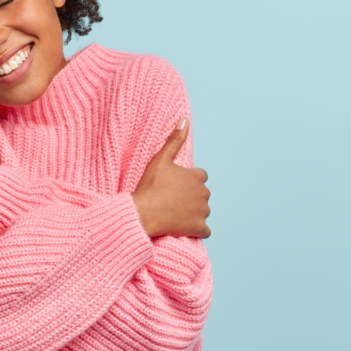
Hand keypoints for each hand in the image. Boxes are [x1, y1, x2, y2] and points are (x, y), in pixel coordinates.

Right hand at [130, 118, 211, 238]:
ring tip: (175, 214)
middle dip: (192, 197)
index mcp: (197, 177)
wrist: (145, 212)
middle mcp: (204, 194)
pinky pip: (205, 231)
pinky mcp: (199, 228)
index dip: (188, 180)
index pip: (200, 176)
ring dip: (194, 213)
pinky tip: (186, 228)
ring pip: (203, 211)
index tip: (175, 185)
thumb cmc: (151, 186)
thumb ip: (175, 140)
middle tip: (172, 200)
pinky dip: (197, 230)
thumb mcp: (161, 160)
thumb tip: (184, 120)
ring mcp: (202, 212)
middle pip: (202, 194)